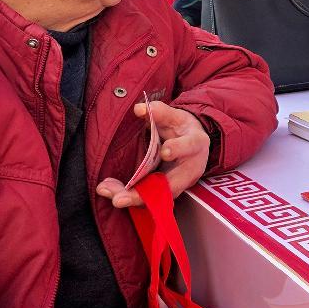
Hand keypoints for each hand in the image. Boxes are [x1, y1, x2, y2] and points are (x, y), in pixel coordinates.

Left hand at [96, 103, 210, 207]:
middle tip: (121, 198)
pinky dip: (133, 197)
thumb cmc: (183, 129)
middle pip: (171, 186)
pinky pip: (152, 198)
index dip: (178, 149)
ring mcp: (182, 183)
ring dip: (134, 198)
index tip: (164, 151)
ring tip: (113, 197)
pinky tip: (114, 195)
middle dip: (144, 194)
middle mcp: (191, 169)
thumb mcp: (175, 116)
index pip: (189, 145)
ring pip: (159, 196)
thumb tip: (139, 109)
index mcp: (195, 144)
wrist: (195, 145)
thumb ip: (159, 112)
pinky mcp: (170, 191)